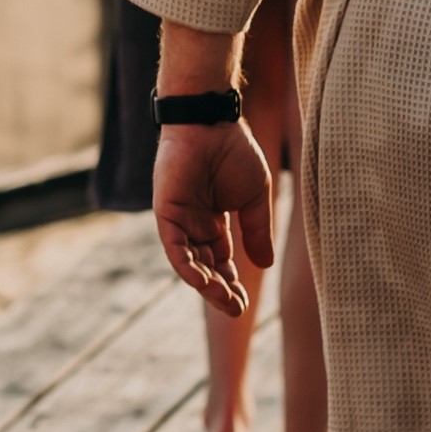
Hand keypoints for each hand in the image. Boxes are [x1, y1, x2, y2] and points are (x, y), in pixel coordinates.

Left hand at [151, 118, 276, 314]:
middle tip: (235, 309)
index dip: (232, 283)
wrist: (212, 122)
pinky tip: (200, 282)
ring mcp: (179, 220)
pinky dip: (186, 266)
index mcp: (214, 221)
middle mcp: (194, 225)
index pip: (222, 261)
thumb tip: (265, 265)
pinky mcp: (166, 213)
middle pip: (206, 267)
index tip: (244, 304)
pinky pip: (173, 247)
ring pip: (189, 263)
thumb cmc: (234, 151)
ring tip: (224, 301)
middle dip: (220, 291)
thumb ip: (257, 230)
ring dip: (205, 284)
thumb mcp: (255, 197)